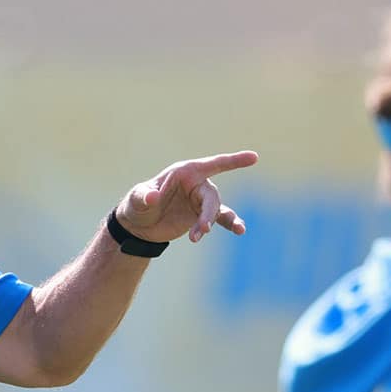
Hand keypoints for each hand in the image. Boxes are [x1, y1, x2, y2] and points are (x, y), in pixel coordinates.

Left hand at [116, 150, 257, 243]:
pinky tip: (240, 230)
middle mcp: (196, 184)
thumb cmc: (138, 204)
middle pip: (211, 196)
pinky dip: (231, 224)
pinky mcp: (202, 216)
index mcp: (185, 172)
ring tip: (207, 234)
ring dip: (213, 221)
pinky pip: (220, 219)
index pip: (213, 164)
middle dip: (208, 213)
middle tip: (202, 229)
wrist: (139, 225)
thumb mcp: (137, 199)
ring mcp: (200, 201)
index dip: (233, 161)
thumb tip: (152, 198)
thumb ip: (144, 197)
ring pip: (216, 209)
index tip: (253, 157)